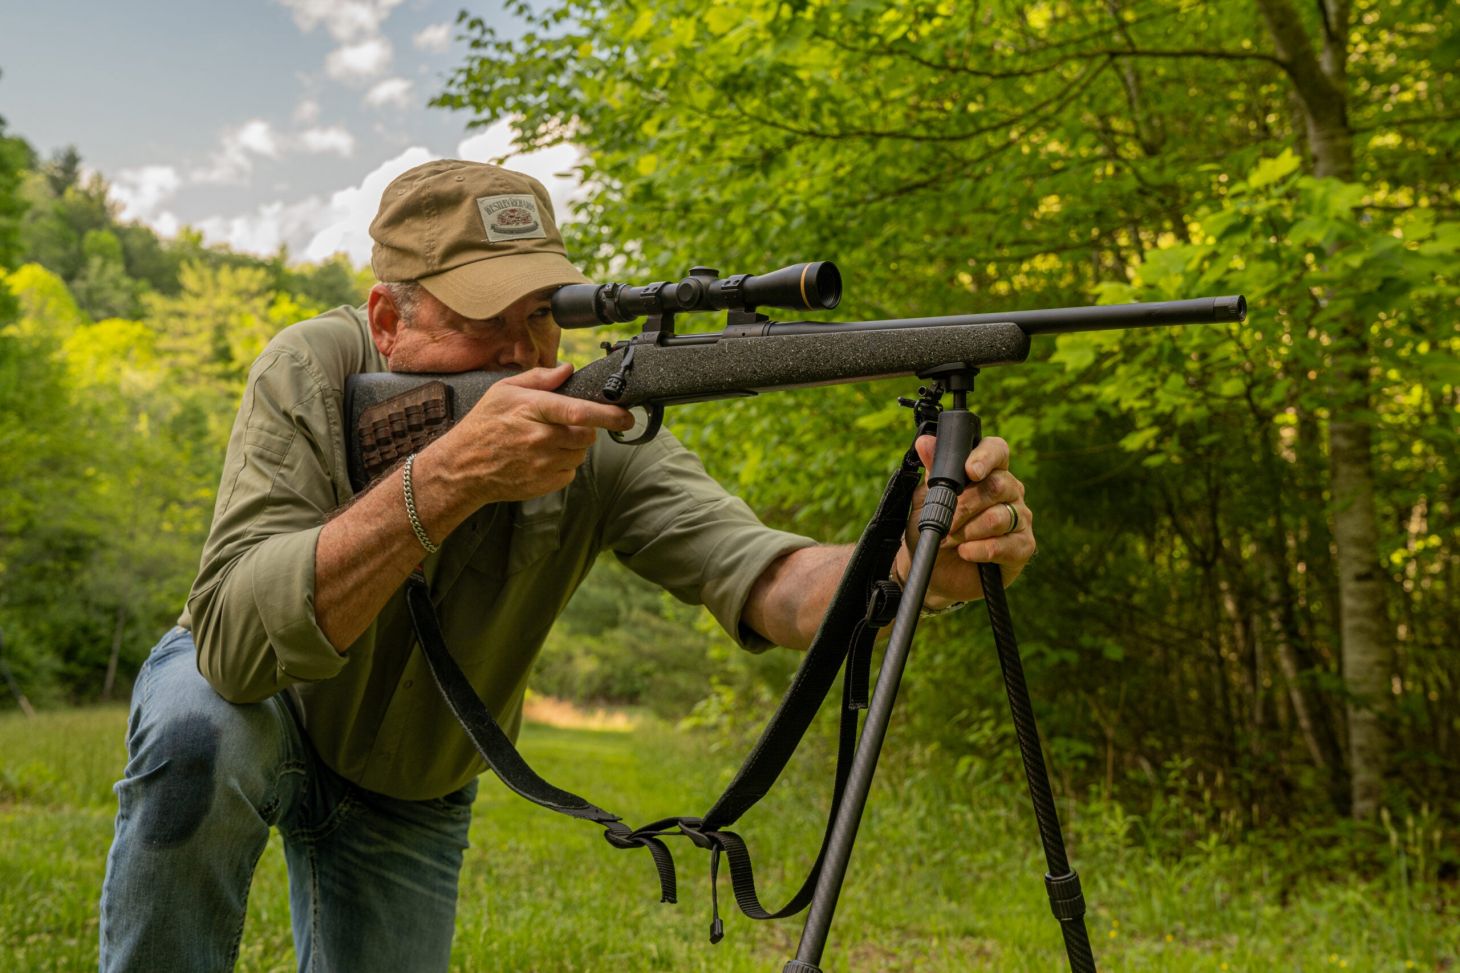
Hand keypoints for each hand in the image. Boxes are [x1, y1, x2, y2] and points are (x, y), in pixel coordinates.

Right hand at [439, 363, 634, 504]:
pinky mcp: (545, 483)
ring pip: (581, 453)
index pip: (580, 412)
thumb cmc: (482, 426)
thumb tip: (567, 370)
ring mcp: (544, 464)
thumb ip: (539, 378)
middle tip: (562, 425)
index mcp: (533, 410)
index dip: (609, 414)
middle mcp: (541, 438)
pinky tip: (541, 457)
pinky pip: (570, 472)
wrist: (462, 468)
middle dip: (584, 428)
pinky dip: (563, 464)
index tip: (627, 416)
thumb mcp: (503, 391)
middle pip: (587, 434)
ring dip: (573, 447)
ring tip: (545, 441)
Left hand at [891, 435, 1036, 606]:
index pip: (997, 450)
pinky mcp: (1023, 547)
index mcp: (989, 471)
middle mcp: (1010, 491)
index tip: (970, 471)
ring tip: (950, 540)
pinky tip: (965, 552)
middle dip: (964, 505)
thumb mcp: (926, 499)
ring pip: (999, 517)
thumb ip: (932, 471)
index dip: (986, 457)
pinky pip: (1005, 544)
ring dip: (967, 530)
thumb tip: (925, 442)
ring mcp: (1020, 518)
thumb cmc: (933, 529)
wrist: (934, 571)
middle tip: (945, 522)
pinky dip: (980, 549)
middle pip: (996, 486)